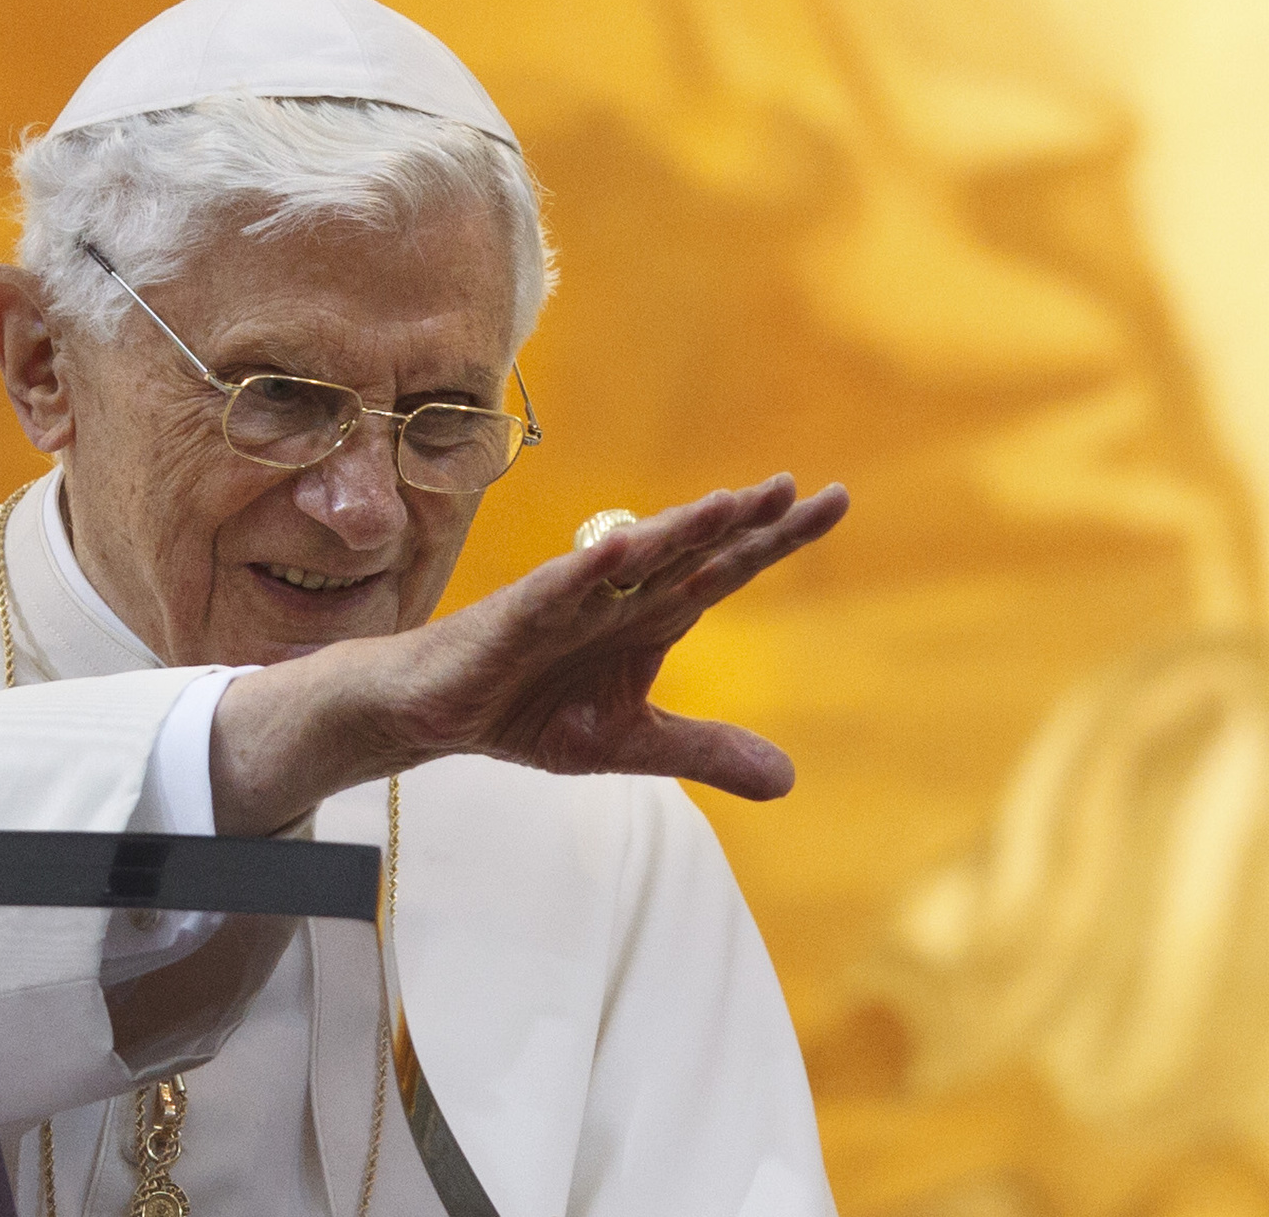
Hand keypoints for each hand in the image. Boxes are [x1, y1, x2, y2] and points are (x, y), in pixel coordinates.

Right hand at [210, 474, 849, 832]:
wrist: (435, 713)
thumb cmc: (530, 708)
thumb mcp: (629, 742)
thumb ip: (704, 749)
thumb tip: (789, 780)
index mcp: (653, 615)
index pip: (727, 569)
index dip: (777, 538)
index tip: (834, 502)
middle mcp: (620, 594)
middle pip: (693, 550)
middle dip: (743, 520)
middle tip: (798, 487)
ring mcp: (570, 599)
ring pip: (632, 558)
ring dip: (679, 530)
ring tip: (727, 504)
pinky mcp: (516, 615)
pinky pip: (557, 590)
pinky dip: (587, 572)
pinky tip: (620, 552)